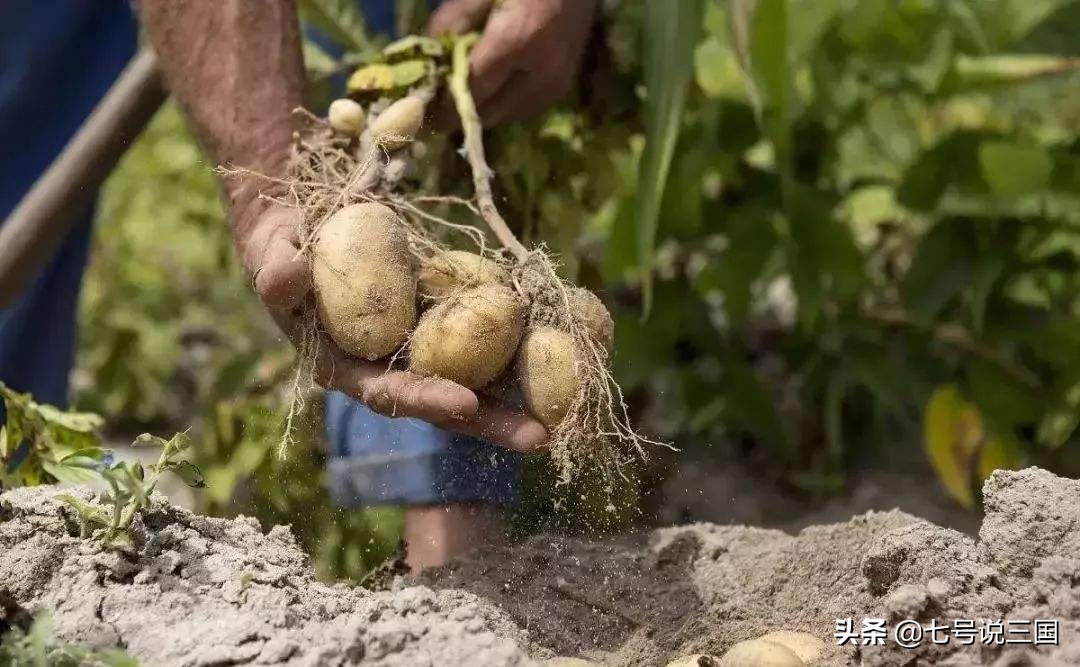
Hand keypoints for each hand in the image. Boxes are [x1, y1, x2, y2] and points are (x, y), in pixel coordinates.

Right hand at [236, 203, 548, 452]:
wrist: (306, 220)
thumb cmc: (283, 242)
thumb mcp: (272, 251)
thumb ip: (277, 268)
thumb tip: (288, 275)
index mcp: (345, 367)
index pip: (387, 394)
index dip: (425, 400)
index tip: (465, 404)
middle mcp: (388, 365)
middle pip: (444, 401)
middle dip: (492, 423)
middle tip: (540, 438)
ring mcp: (421, 345)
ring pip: (473, 376)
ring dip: (518, 396)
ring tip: (567, 412)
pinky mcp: (443, 318)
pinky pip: (483, 335)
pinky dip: (518, 345)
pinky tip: (562, 349)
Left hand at [428, 0, 598, 125]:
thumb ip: (453, 21)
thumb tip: (428, 57)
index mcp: (516, 40)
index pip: (472, 89)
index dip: (445, 107)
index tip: (424, 113)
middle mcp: (540, 72)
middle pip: (489, 112)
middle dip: (460, 114)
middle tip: (437, 108)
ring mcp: (556, 84)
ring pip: (506, 116)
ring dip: (483, 110)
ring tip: (463, 94)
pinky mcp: (563, 89)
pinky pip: (524, 110)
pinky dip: (503, 104)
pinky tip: (493, 86)